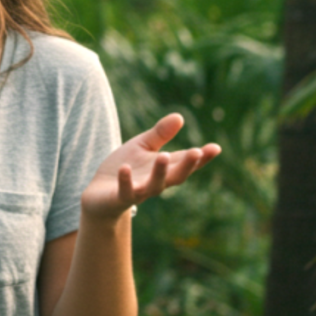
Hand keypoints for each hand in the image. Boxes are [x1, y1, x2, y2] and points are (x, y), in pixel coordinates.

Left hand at [81, 114, 220, 221]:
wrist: (99, 195)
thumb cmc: (126, 168)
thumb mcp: (142, 146)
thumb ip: (160, 134)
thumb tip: (180, 117)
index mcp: (164, 169)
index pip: (186, 163)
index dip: (202, 157)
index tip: (216, 148)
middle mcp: (156, 182)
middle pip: (176, 176)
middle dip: (187, 165)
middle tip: (198, 152)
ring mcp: (139, 191)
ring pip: (154, 185)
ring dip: (160, 172)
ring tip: (164, 156)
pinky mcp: (120, 198)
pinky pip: (125, 192)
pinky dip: (126, 181)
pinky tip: (125, 169)